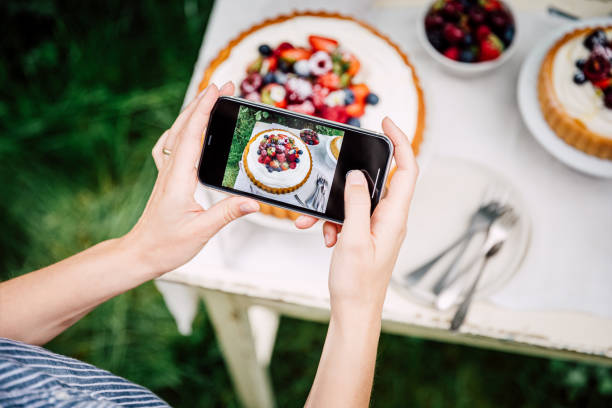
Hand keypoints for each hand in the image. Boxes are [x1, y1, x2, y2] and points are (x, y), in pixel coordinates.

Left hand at [121, 82, 258, 276]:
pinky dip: (181, 129)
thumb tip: (253, 201)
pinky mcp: (167, 178)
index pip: (192, 135)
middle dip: (204, 102)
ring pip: (177, 133)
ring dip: (193, 111)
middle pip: (184, 126)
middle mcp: (170, 170)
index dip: (205, 109)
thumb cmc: (166, 245)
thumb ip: (227, 214)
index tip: (218, 89)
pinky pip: (171, 145)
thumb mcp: (200, 232)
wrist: (141, 253)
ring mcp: (167, 172)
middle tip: (225, 86)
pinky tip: (185, 129)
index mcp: (179, 178)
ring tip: (211, 98)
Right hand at [296, 118, 417, 317]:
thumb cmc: (358, 282)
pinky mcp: (365, 234)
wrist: (355, 311)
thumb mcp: (353, 239)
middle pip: (378, 181)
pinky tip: (323, 237)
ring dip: (334, 206)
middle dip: (350, 179)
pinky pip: (348, 217)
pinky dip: (332, 222)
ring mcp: (377, 226)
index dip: (401, 142)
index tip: (387, 123)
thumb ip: (356, 204)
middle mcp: (390, 218)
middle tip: (336, 168)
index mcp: (394, 217)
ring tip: (316, 223)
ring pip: (356, 200)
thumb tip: (358, 175)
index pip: (407, 170)